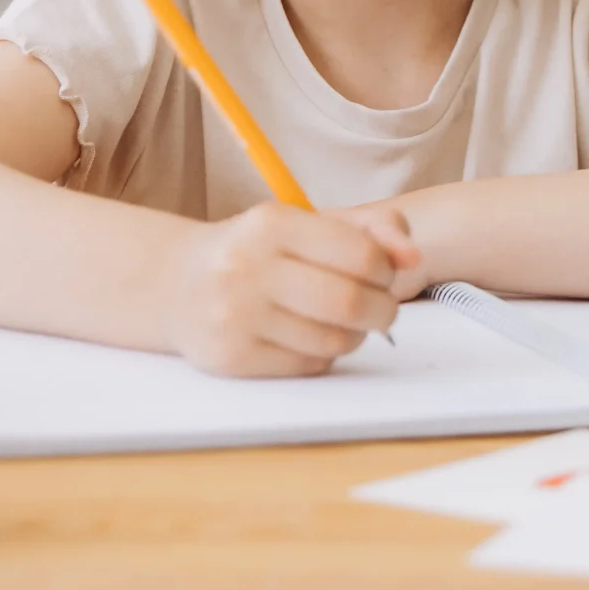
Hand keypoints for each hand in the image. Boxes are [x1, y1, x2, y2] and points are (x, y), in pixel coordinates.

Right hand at [162, 202, 422, 377]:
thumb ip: (371, 228)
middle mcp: (248, 267)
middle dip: (382, 310)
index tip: (384, 275)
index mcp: (272, 223)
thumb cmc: (257, 251)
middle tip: (381, 309)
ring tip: (344, 323)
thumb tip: (412, 257)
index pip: (362, 255)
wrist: (176, 284)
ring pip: (333, 341)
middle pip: (351, 303)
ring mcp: (235, 315)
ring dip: (354, 336)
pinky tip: (311, 337)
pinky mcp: (231, 357)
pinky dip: (324, 356)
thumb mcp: (307, 224)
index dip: (387, 271)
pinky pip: (307, 366)